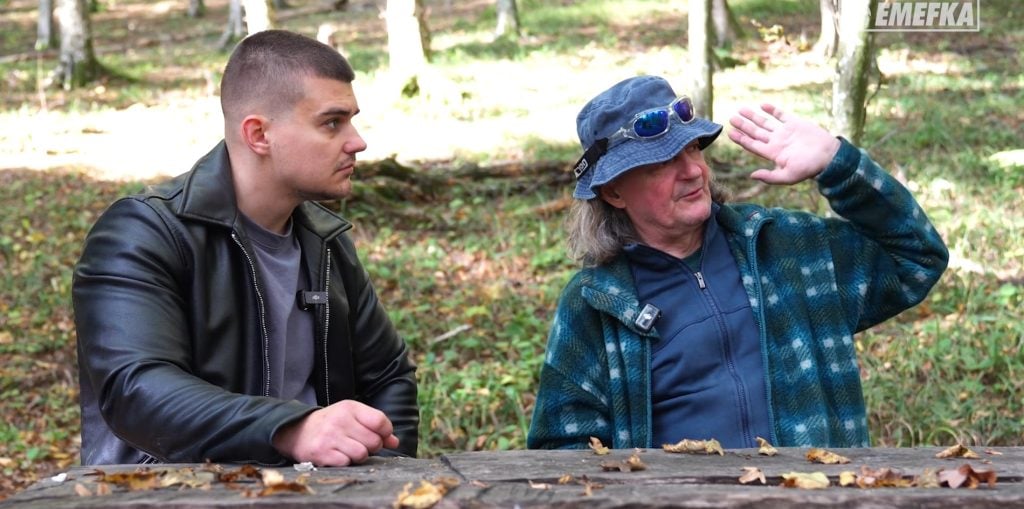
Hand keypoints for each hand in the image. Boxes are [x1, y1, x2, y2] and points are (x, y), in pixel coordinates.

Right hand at [272, 399, 398, 465]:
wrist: (297, 431)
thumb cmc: (331, 424)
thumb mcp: (352, 417)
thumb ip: (375, 426)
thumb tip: (394, 442)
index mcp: (349, 408)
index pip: (380, 421)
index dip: (385, 432)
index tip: (380, 435)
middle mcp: (340, 420)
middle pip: (374, 441)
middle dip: (372, 447)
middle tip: (361, 444)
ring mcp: (330, 437)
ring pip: (362, 454)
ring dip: (359, 456)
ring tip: (349, 450)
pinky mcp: (322, 453)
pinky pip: (347, 463)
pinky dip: (346, 462)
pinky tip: (338, 455)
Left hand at [727, 103, 840, 184]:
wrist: (829, 156)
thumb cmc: (810, 168)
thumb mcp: (788, 176)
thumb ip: (770, 177)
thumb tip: (752, 176)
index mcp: (773, 153)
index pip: (753, 145)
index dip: (741, 139)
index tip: (730, 133)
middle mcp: (777, 142)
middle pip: (756, 132)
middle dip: (744, 126)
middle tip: (731, 118)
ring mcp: (785, 132)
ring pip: (765, 122)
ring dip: (753, 116)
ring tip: (741, 110)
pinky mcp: (796, 123)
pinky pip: (781, 115)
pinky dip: (772, 110)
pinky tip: (762, 105)